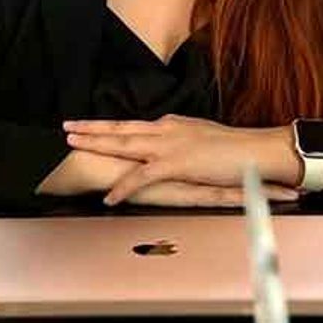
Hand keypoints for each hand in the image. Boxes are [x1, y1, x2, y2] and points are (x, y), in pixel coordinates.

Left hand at [62, 114, 298, 204]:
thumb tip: (170, 146)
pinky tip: (109, 198)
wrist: (256, 151)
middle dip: (92, 129)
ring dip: (97, 145)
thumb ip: (182, 142)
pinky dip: (123, 188)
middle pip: (121, 128)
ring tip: (73, 146)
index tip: (88, 124)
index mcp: (172, 125)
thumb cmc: (235, 149)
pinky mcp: (176, 164)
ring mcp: (170, 145)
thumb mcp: (203, 140)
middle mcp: (166, 129)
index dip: (109, 125)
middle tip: (67, 127)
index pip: (133, 124)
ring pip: (124, 143)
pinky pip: (142, 177)